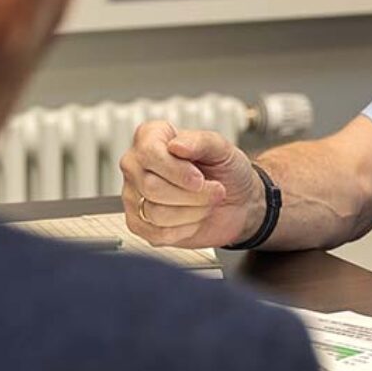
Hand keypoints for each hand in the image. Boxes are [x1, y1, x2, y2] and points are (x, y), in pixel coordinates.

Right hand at [119, 120, 264, 247]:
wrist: (237, 202)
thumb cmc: (226, 170)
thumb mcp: (222, 149)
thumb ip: (200, 141)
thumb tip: (176, 145)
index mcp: (150, 137)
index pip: (150, 154)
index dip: (177, 171)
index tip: (200, 179)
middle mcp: (135, 164)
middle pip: (152, 187)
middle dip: (192, 195)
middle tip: (215, 191)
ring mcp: (133, 195)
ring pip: (155, 213)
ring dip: (192, 212)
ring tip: (205, 203)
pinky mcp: (139, 224)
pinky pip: (157, 233)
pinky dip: (185, 229)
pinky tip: (193, 216)